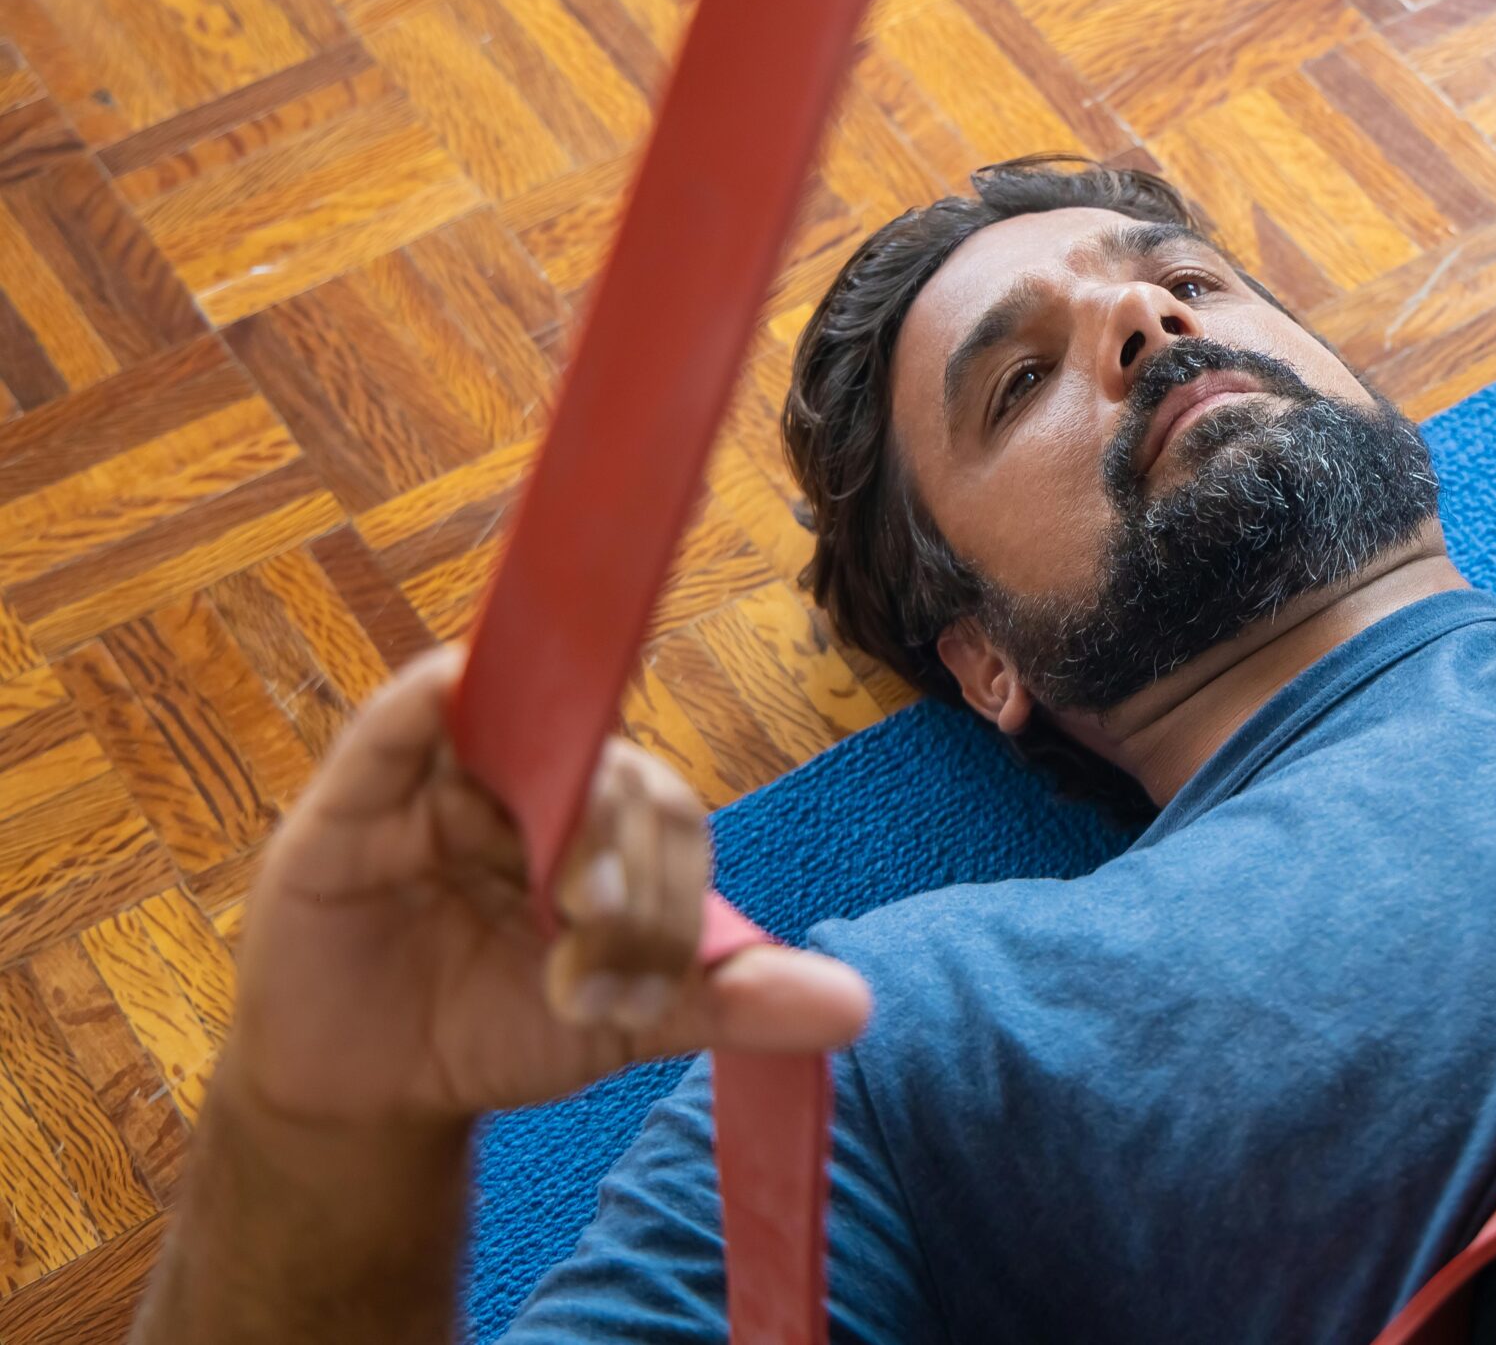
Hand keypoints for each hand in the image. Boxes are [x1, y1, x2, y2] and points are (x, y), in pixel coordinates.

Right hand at [227, 647, 870, 1130]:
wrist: (369, 1087)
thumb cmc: (501, 1025)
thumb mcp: (623, 1022)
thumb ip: (731, 1001)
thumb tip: (855, 1007)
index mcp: (608, 822)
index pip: (665, 812)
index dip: (670, 885)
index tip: (649, 983)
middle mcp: (536, 783)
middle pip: (600, 771)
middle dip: (618, 856)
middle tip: (606, 935)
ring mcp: (449, 780)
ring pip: (516, 737)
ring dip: (548, 796)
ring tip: (573, 895)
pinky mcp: (356, 796)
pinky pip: (396, 724)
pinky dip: (427, 699)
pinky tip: (450, 691)